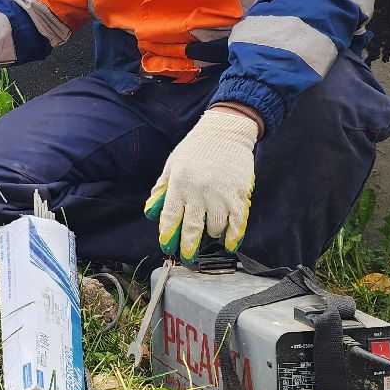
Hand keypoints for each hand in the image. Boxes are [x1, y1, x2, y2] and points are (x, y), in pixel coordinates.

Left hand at [144, 107, 260, 259]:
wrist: (225, 131)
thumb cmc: (195, 148)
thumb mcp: (172, 165)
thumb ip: (162, 189)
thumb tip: (151, 211)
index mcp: (179, 184)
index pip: (171, 216)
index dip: (168, 234)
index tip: (167, 246)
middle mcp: (198, 192)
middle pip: (191, 227)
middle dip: (188, 246)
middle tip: (187, 257)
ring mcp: (220, 194)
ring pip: (215, 226)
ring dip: (211, 235)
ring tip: (209, 234)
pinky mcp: (238, 194)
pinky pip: (237, 221)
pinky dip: (234, 236)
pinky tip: (230, 244)